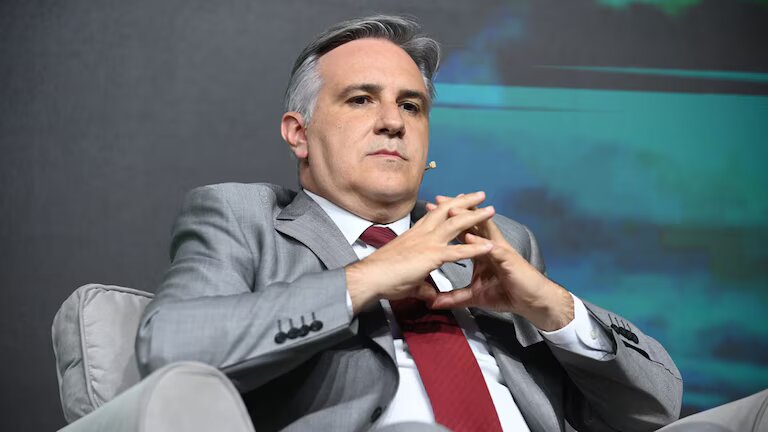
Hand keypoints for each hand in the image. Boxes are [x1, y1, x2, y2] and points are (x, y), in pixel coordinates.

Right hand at [346, 192, 495, 314]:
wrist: (371, 278)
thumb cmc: (383, 276)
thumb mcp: (408, 277)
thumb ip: (423, 285)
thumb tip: (430, 295)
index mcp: (415, 234)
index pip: (434, 214)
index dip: (448, 205)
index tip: (459, 198)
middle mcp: (423, 233)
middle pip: (448, 211)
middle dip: (465, 201)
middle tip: (480, 195)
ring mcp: (428, 243)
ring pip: (456, 224)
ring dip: (475, 217)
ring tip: (491, 210)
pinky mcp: (431, 256)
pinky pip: (458, 251)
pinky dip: (475, 248)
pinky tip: (488, 247)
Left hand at [427, 196, 573, 331]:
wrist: (531, 301)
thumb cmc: (507, 294)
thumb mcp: (474, 297)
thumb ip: (453, 297)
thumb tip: (434, 302)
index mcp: (480, 249)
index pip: (461, 230)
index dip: (446, 220)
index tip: (429, 211)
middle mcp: (489, 244)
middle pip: (470, 222)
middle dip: (454, 210)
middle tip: (437, 199)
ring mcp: (500, 249)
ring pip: (482, 229)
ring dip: (467, 219)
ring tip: (452, 210)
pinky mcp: (508, 259)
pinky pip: (494, 249)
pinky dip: (482, 242)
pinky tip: (471, 237)